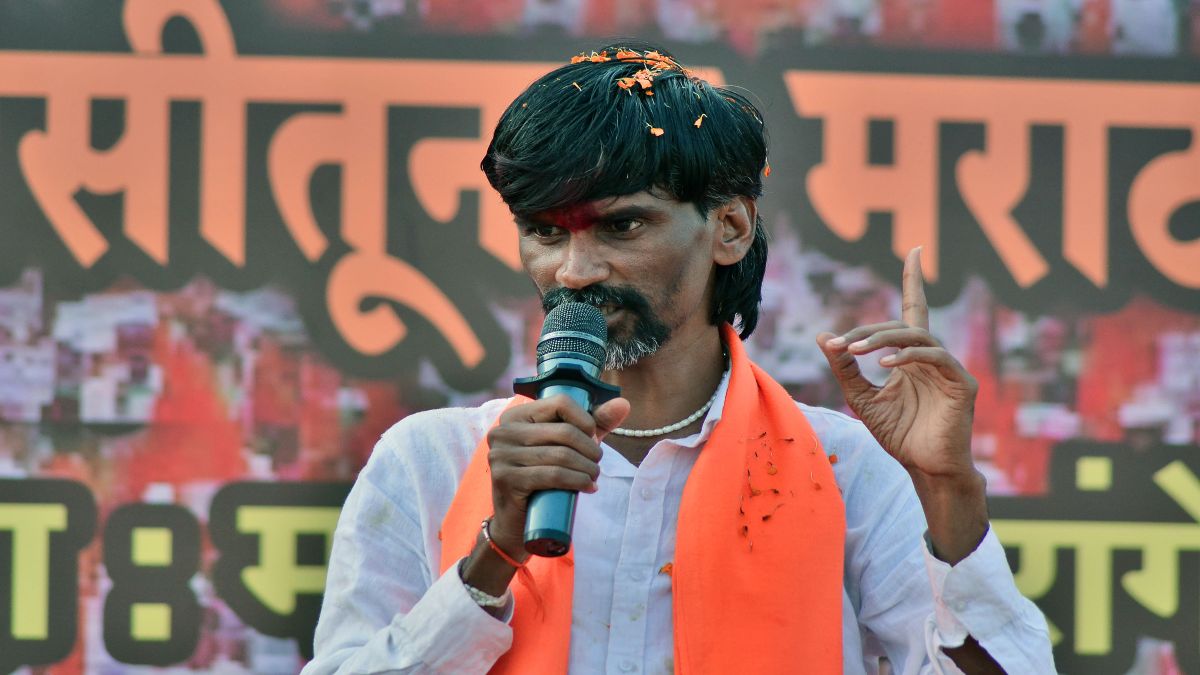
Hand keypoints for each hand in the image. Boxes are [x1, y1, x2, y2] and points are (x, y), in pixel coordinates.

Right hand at [484, 394, 629, 561]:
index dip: (585, 419)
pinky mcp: (506, 479)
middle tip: (597, 463)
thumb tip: (623, 403)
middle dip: (590, 449)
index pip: (560, 402)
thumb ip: (594, 422)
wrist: (514, 520)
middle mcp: (503, 431)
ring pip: (561, 455)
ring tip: (594, 476)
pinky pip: (553, 475)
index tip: (593, 437)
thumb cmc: (543, 477)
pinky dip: (577, 481)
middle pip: (564, 432)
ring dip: (587, 468)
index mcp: (515, 416)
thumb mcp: (567, 446)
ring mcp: (501, 455)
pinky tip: (588, 487)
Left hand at [816, 247, 978, 479]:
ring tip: (855, 352)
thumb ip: (845, 368)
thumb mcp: (862, 398)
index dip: (914, 280)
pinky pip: (935, 357)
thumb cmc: (899, 435)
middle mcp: (932, 356)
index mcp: (912, 357)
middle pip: (901, 326)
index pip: (914, 310)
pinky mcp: (962, 383)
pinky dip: (908, 357)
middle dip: (866, 332)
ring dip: (882, 340)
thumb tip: (823, 337)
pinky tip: (884, 366)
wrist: (925, 469)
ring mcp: (949, 368)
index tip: (916, 251)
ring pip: (917, 336)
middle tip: (840, 345)